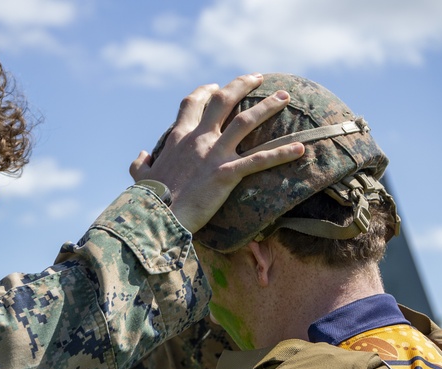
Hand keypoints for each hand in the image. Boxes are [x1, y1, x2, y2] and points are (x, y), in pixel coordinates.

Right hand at [132, 73, 304, 233]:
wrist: (156, 218)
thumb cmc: (148, 201)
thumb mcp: (140, 178)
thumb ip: (141, 163)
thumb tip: (142, 153)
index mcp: (178, 138)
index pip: (191, 104)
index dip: (204, 92)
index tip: (214, 85)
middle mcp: (198, 139)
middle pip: (222, 100)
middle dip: (242, 84)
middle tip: (258, 77)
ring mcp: (214, 154)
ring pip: (246, 121)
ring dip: (268, 106)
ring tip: (285, 96)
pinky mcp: (226, 174)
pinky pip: (259, 160)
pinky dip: (281, 153)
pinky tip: (300, 148)